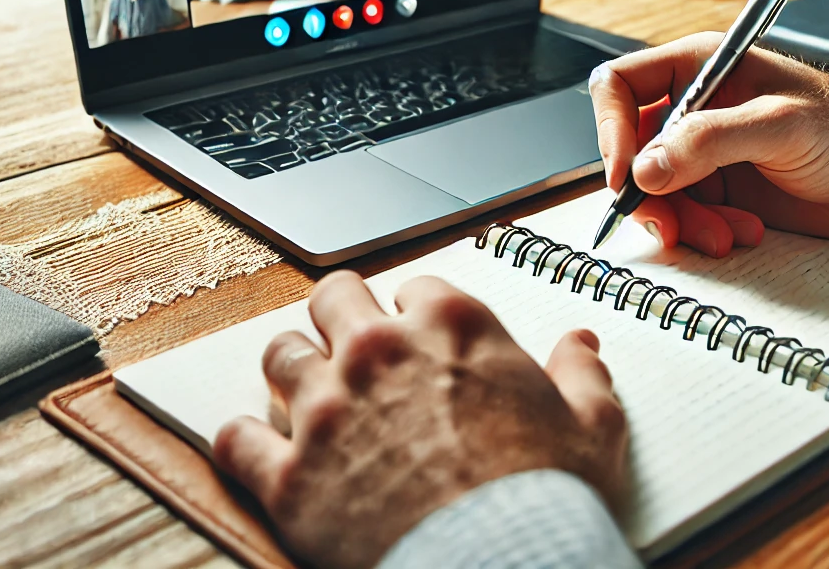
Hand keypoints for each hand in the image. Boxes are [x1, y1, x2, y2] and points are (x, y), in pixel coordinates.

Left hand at [215, 272, 626, 568]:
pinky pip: (237, 438)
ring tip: (306, 396)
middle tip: (352, 349)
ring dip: (293, 371)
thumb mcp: (591, 428)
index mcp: (452, 326)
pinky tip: (258, 450)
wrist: (499, 566)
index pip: (414, 287)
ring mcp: (326, 410)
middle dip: (341, 319)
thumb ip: (582, 376)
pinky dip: (244, 442)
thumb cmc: (547, 498)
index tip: (420, 339)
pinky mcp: (289, 474)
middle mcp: (379, 352)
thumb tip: (581, 345)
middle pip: (333, 298)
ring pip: (280, 355)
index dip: (416, 315)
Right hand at [589, 33, 828, 256]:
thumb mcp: (781, 124)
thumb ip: (710, 141)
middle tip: (671, 224)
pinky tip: (743, 233)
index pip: (622, 87)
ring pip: (655, 191)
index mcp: (702, 67)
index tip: (625, 175)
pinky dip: (704, 232)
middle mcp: (697, 108)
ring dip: (681, 221)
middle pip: (631, 149)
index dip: (612, 129)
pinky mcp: (723, 191)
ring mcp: (707, 153)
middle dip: (647, 192)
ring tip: (725, 235)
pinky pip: (685, 216)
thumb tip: (646, 168)